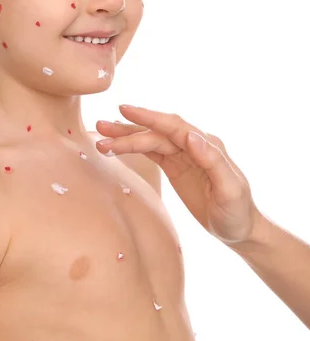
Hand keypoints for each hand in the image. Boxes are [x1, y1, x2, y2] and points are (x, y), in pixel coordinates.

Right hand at [95, 105, 261, 245]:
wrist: (239, 229)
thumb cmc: (238, 212)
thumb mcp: (230, 190)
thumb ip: (213, 161)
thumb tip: (191, 135)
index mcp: (207, 145)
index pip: (173, 126)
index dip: (149, 118)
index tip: (125, 110)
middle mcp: (193, 144)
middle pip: (156, 132)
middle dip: (128, 130)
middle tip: (101, 128)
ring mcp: (182, 154)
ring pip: (150, 140)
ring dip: (126, 136)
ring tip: (100, 133)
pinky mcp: (175, 165)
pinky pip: (150, 151)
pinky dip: (132, 146)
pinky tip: (116, 143)